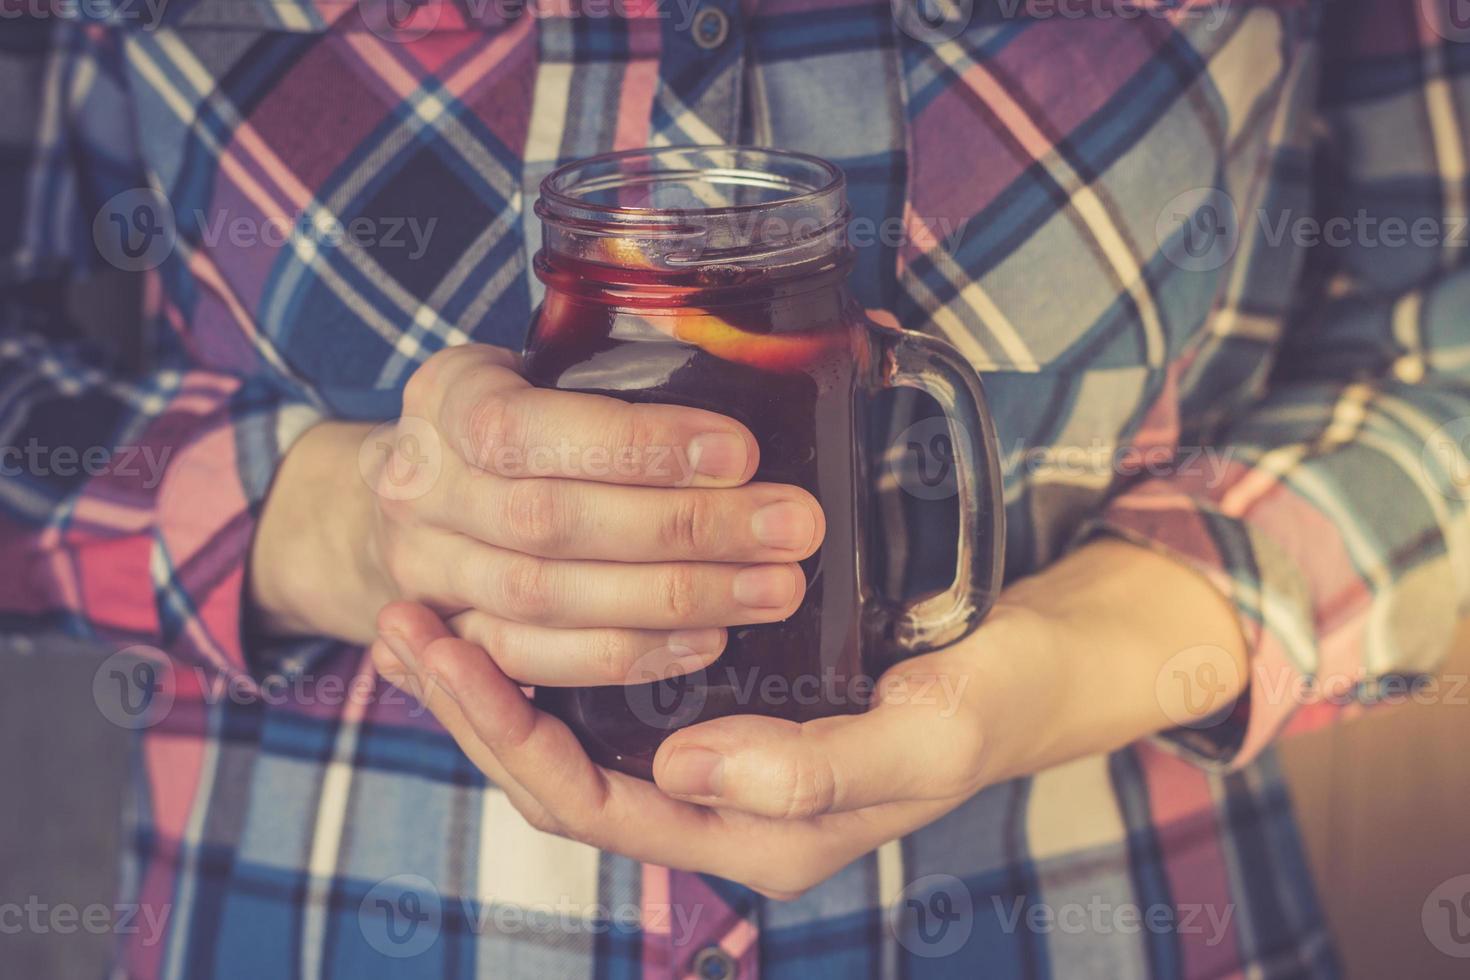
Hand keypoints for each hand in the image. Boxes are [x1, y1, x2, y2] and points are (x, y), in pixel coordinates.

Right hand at [249, 344, 824, 677]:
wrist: (410, 496)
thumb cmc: (511, 420)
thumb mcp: (537, 367)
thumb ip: (623, 370)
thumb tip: (775, 360)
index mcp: (444, 399)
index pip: (528, 427)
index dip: (635, 446)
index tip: (740, 452)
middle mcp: (420, 489)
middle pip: (549, 523)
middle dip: (684, 529)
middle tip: (789, 528)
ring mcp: (425, 574)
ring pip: (546, 601)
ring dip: (673, 599)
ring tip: (772, 589)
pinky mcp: (450, 641)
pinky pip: (535, 663)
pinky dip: (628, 655)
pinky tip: (708, 641)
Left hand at [370, 538, 1247, 897]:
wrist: (1039, 666)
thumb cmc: (992, 701)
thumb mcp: (924, 734)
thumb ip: (812, 770)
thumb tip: (686, 772)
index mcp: (753, 836)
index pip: (590, 801)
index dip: (501, 733)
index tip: (436, 647)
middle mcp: (720, 810)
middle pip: (558, 775)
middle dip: (469, 705)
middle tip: (401, 618)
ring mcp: (719, 764)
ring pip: (576, 740)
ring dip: (494, 682)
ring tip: (423, 611)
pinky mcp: (728, 713)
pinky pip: (615, 703)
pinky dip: (552, 658)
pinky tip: (513, 610)